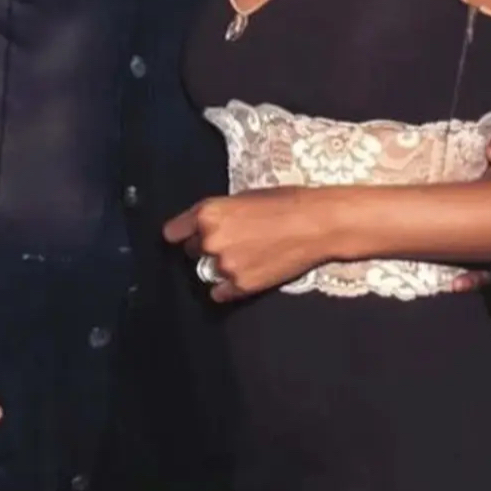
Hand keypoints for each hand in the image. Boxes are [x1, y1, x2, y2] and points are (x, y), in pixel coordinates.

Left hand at [164, 188, 327, 302]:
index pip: (173, 232)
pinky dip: (227, 287)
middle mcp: (210, 240)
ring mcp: (225, 265)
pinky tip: (245, 274)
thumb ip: (218, 214)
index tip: (185, 237)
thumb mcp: (243, 198)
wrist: (317, 223)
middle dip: (205, 248)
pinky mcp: (241, 286)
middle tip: (231, 242)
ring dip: (218, 268)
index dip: (182, 233)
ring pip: (206, 272)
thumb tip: (203, 226)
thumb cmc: (285, 202)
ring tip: (244, 257)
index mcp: (208, 213)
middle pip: (190, 251)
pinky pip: (219, 293)